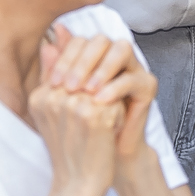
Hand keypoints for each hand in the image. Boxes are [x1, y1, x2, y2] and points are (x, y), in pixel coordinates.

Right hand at [30, 45, 122, 195]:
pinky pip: (116, 96)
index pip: (66, 62)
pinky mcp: (96, 115)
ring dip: (108, 97)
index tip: (87, 97)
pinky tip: (109, 129)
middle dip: (98, 83)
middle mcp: (54, 98)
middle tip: (96, 112)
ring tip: (101, 121)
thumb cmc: (68, 150)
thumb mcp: (53, 112)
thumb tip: (52, 41)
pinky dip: (118, 110)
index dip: (85, 75)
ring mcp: (74, 105)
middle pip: (87, 69)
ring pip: (103, 81)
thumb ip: (52, 76)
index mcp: (40, 96)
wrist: (77, 186)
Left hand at [44, 27, 161, 174]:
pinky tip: (101, 101)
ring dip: (102, 68)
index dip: (65, 58)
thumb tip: (47, 45)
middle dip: (82, 62)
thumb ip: (55, 72)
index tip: (53, 84)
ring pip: (122, 49)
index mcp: (94, 55)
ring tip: (87, 91)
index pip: (79, 41)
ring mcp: (134, 68)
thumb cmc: (81, 126)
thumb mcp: (62, 98)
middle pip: (101, 40)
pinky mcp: (147, 85)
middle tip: (69, 87)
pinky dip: (115, 87)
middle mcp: (115, 56)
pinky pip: (133, 77)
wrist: (102, 155)